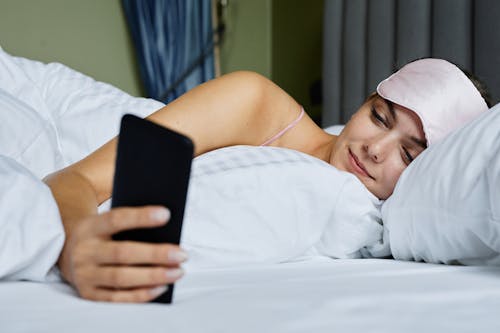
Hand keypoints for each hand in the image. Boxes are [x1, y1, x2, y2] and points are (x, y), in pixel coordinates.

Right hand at [58, 206, 187, 302]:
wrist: (64, 252)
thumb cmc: (101, 234)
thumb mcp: (107, 222)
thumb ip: (131, 223)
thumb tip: (166, 226)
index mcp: (90, 227)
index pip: (117, 219)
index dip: (141, 217)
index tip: (167, 214)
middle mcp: (84, 251)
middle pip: (122, 252)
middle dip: (156, 254)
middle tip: (182, 254)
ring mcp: (84, 275)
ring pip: (121, 278)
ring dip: (153, 276)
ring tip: (178, 272)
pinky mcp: (88, 294)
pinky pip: (117, 298)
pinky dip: (142, 294)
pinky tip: (162, 287)